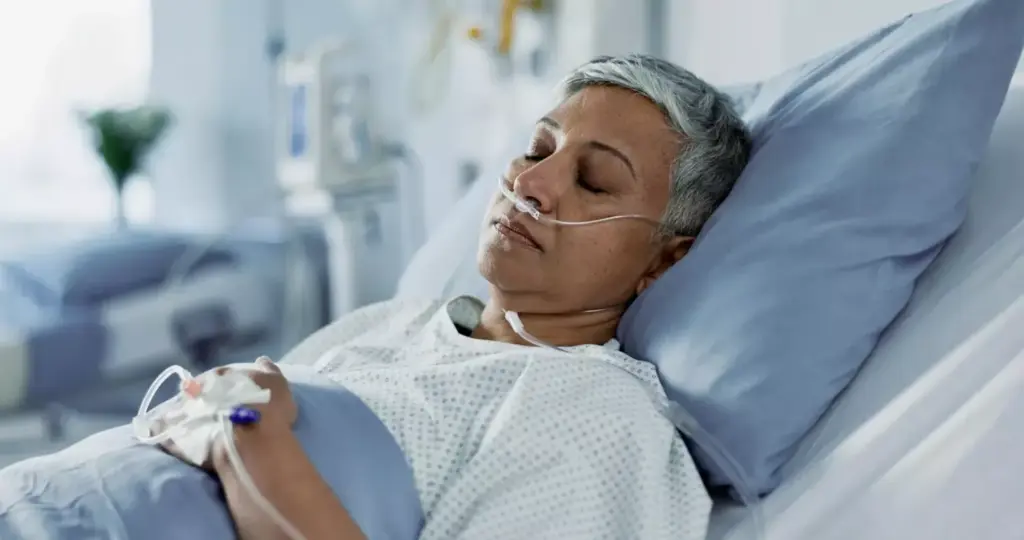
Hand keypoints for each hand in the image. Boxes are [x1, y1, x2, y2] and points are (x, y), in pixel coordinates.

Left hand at [156, 357, 295, 470]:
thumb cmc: (267, 407)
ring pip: (179, 409)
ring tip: (192, 426)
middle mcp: (200, 388)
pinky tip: (170, 438)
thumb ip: (268, 370)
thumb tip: (261, 359)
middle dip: (201, 399)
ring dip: (183, 415)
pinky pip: (163, 432)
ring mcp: (186, 411)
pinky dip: (164, 434)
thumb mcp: (277, 382)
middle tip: (211, 411)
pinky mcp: (175, 435)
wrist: (250, 438)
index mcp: (222, 374)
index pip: (219, 375)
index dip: (225, 385)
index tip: (230, 395)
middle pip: (197, 390)